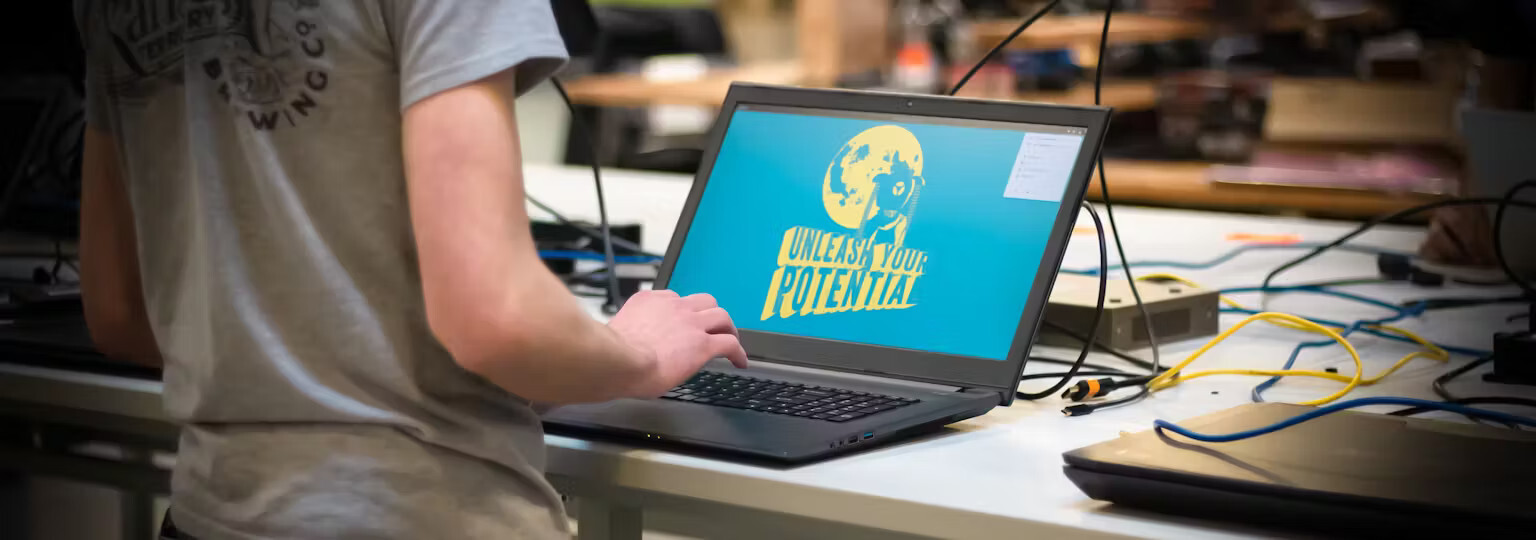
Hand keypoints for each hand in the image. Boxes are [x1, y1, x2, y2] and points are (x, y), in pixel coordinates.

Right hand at [607, 290, 748, 396]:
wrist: (618, 362)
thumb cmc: (612, 355)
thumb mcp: (618, 331)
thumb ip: (630, 331)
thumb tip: (628, 346)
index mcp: (650, 301)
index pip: (675, 300)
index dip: (684, 312)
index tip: (684, 322)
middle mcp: (673, 307)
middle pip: (704, 301)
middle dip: (711, 313)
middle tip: (714, 326)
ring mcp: (691, 324)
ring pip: (721, 316)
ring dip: (728, 328)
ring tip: (731, 339)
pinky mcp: (703, 344)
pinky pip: (730, 343)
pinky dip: (738, 352)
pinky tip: (740, 361)